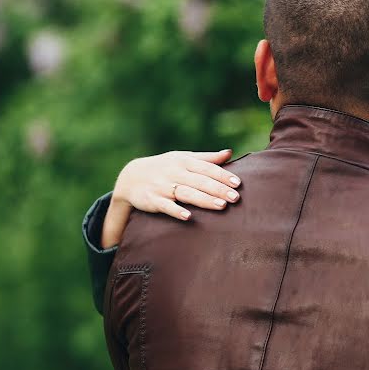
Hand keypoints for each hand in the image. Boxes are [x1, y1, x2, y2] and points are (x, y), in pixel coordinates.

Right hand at [113, 150, 241, 218]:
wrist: (130, 177)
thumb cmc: (165, 167)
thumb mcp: (183, 158)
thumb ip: (207, 158)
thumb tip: (229, 153)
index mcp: (184, 161)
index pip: (207, 168)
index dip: (223, 175)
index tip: (238, 183)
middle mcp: (175, 173)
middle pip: (200, 181)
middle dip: (219, 189)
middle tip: (236, 198)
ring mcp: (163, 187)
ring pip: (187, 193)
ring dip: (204, 200)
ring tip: (222, 206)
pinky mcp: (153, 200)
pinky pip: (166, 206)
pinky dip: (176, 211)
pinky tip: (188, 217)